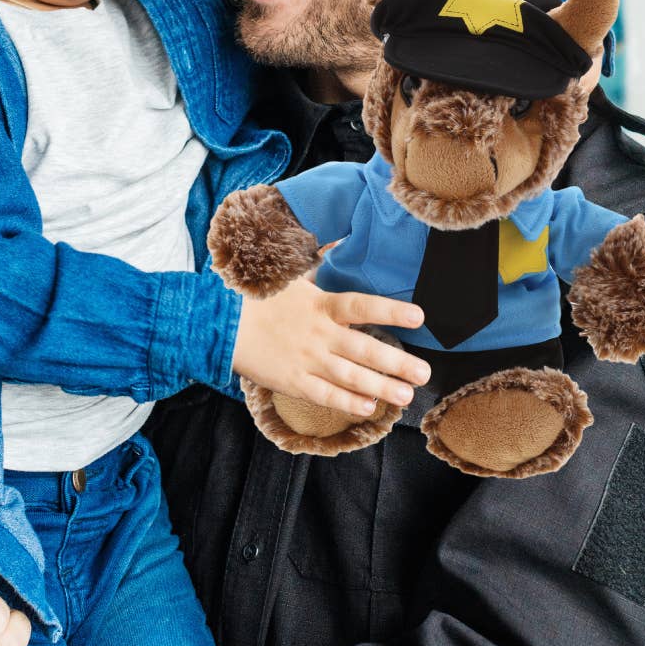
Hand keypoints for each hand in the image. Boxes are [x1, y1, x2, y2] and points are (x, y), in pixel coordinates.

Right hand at [232, 268, 429, 419]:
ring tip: (407, 394)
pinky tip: (369, 407)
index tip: (419, 318)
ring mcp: (306, 360)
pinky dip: (348, 402)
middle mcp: (319, 334)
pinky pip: (325, 394)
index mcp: (321, 306)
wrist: (219, 324)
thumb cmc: (257, 299)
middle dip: (398, 363)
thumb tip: (340, 238)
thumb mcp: (293, 278)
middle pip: (366, 350)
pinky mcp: (292, 381)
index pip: (363, 307)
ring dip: (382, 387)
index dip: (391, 313)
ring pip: (351, 377)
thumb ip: (321, 267)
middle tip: (424, 374)